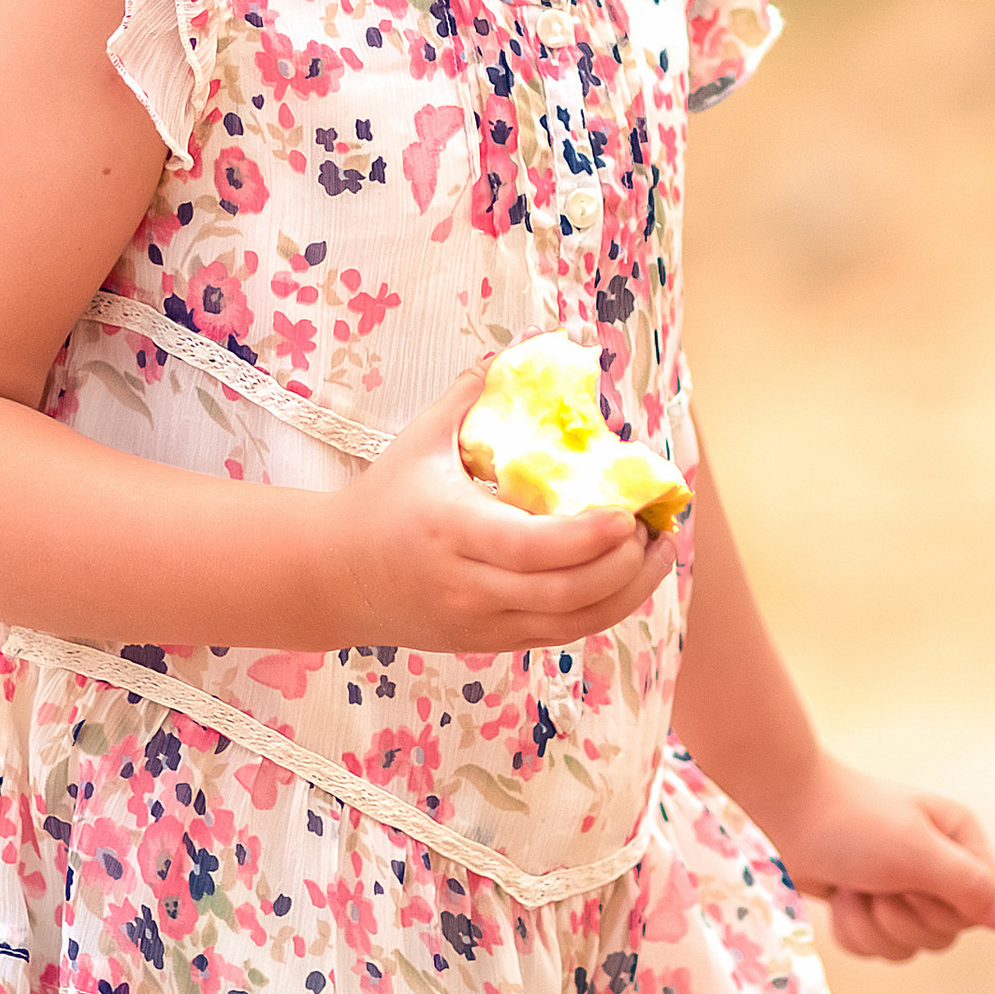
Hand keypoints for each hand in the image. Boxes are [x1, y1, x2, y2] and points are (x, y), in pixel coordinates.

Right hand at [323, 379, 681, 654]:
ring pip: (570, 623)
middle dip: (622, 565)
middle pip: (563, 593)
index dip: (587, 538)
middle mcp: (469, 586)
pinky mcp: (490, 643)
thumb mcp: (419, 440)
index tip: (626, 514)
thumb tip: (521, 350)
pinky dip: (599, 609)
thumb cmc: (383, 500)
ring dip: (625, 593)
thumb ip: (470, 394)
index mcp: (452, 530)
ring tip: (657, 554)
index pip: (531, 549)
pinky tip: (624, 578)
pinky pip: (557, 633)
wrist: (337, 575)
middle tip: (651, 528)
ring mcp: (482, 623)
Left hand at [769, 753, 994, 965]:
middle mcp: (938, 863)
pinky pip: (877, 949)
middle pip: (945, 935)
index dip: (944, 910)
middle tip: (875, 882)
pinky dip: (852, 931)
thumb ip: (968, 887)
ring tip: (851, 887)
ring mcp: (902, 886)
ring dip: (872, 926)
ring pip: (909, 948)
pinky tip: (837, 897)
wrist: (778, 810)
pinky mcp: (869, 905)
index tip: (911, 882)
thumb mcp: (915, 853)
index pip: (981, 908)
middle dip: (901, 918)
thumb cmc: (849, 823)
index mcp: (960, 838)